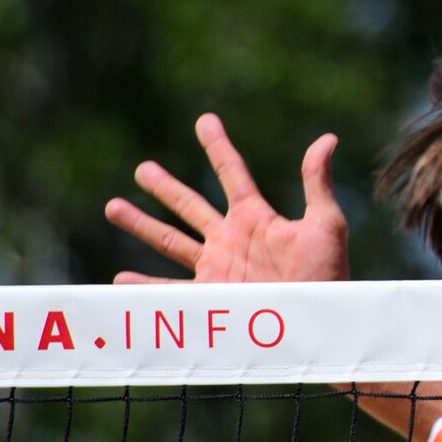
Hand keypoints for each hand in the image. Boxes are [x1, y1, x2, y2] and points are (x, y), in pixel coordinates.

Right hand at [107, 114, 349, 285]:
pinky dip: (143, 286)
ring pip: (170, 240)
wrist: (315, 320)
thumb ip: (317, 183)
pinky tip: (120, 280)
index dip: (218, 147)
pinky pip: (167, 291)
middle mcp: (231, 240)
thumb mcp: (325, 224)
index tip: (205, 120)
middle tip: (142, 169)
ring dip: (142, 224)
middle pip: (190, 205)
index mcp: (256, 218)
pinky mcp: (208, 298)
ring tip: (113, 206)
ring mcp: (217, 269)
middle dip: (165, 187)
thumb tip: (327, 139)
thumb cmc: (327, 274)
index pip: (232, 173)